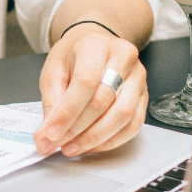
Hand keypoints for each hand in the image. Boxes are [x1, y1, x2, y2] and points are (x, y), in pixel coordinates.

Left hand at [33, 26, 147, 157]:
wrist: (95, 44)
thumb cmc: (74, 56)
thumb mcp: (54, 70)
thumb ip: (51, 102)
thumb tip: (46, 137)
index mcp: (95, 46)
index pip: (85, 82)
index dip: (68, 113)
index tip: (51, 134)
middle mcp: (123, 58)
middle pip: (104, 101)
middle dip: (77, 129)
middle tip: (57, 144)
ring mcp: (138, 77)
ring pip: (123, 116)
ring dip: (95, 138)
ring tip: (72, 147)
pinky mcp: (144, 95)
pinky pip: (133, 125)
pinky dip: (111, 140)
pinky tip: (92, 144)